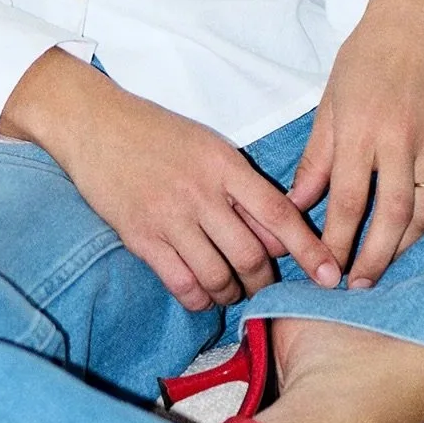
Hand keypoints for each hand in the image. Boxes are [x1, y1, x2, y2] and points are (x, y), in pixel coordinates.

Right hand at [0, 51, 342, 313]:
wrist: (93, 124)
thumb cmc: (155, 133)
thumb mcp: (209, 147)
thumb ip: (244, 189)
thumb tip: (279, 236)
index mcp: (225, 165)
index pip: (280, 215)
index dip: (310, 251)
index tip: (330, 276)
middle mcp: (201, 193)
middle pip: (252, 256)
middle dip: (264, 281)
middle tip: (263, 285)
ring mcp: (169, 217)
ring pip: (219, 276)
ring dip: (231, 293)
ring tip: (231, 291)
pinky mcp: (141, 237)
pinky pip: (181, 284)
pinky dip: (198, 298)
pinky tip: (201, 295)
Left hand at [292, 0, 423, 287]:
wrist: (418, 19)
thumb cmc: (365, 60)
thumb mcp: (329, 103)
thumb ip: (316, 159)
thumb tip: (296, 205)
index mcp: (358, 133)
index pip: (344, 205)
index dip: (334, 244)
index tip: (324, 272)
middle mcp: (397, 142)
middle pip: (387, 219)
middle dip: (371, 260)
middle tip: (357, 286)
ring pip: (422, 214)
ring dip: (404, 248)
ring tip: (385, 267)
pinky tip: (422, 238)